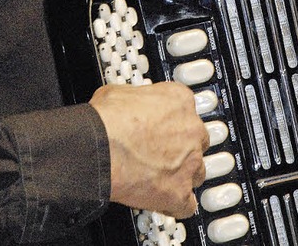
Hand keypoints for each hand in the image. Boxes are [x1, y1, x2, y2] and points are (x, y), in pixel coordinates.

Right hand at [90, 81, 208, 218]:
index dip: (173, 123)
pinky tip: (163, 202)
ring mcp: (190, 162)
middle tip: (160, 154)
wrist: (99, 149)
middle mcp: (191, 130)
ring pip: (198, 172)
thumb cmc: (107, 121)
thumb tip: (128, 105)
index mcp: (180, 101)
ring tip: (160, 179)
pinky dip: (176, 205)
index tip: (163, 130)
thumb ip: (138, 99)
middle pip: (198, 142)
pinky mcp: (180, 192)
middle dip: (182, 149)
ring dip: (182, 176)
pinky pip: (188, 205)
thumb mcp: (120, 92)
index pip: (188, 113)